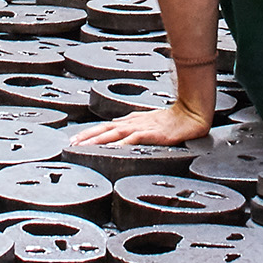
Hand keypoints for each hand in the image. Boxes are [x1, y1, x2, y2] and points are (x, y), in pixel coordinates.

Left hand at [71, 95, 214, 148]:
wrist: (191, 114)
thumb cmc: (172, 121)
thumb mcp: (149, 125)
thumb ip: (134, 130)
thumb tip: (119, 137)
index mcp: (131, 121)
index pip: (105, 127)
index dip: (89, 133)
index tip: (74, 140)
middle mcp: (133, 123)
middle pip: (104, 129)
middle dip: (87, 137)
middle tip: (71, 145)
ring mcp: (142, 127)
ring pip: (114, 133)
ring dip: (97, 140)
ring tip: (83, 147)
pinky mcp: (152, 134)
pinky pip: (133, 139)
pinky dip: (121, 144)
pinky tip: (111, 149)